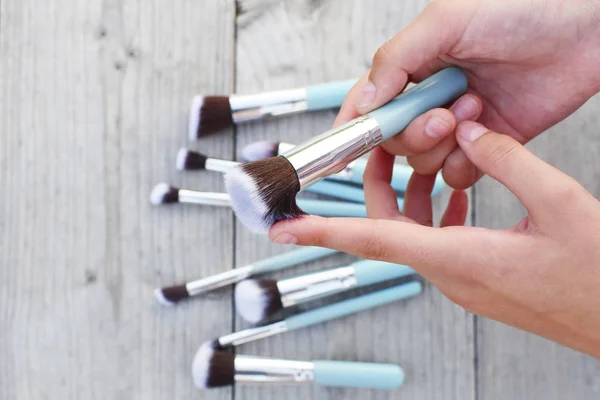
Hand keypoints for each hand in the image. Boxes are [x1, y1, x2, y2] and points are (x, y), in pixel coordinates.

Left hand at [270, 121, 599, 357]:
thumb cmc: (595, 276)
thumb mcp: (558, 203)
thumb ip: (506, 161)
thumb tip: (467, 134)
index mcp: (461, 259)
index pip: (373, 240)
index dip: (322, 232)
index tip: (283, 228)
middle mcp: (451, 275)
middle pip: (387, 230)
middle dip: (375, 188)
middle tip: (380, 152)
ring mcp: (462, 282)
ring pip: (411, 235)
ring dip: (410, 197)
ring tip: (426, 160)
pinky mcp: (476, 280)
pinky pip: (437, 243)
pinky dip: (434, 214)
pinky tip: (455, 192)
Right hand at [336, 0, 599, 188]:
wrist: (585, 30)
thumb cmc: (523, 8)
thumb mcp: (446, 22)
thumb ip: (396, 60)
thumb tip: (364, 102)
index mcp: (414, 66)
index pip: (369, 103)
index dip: (354, 126)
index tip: (344, 147)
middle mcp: (431, 98)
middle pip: (394, 140)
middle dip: (413, 135)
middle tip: (442, 116)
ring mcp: (459, 124)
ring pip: (423, 161)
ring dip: (444, 145)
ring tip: (475, 108)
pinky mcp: (488, 144)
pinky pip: (457, 174)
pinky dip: (464, 163)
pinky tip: (483, 135)